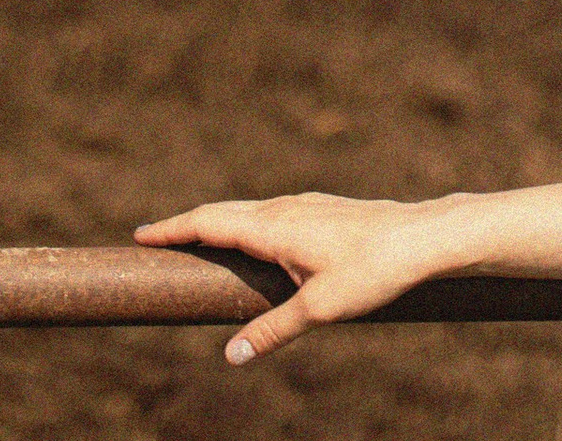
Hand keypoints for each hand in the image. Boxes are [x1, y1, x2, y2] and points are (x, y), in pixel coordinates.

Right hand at [134, 191, 453, 362]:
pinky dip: (245, 223)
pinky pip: (269, 213)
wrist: (420, 237)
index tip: (141, 234)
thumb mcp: (319, 308)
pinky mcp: (321, 210)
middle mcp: (283, 208)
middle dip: (186, 224)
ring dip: (217, 222)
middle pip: (222, 212)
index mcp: (273, 226)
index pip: (210, 223)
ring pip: (247, 210)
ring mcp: (303, 204)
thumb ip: (273, 331)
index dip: (173, 229)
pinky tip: (255, 241)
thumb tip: (231, 356)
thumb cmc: (372, 270)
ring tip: (196, 241)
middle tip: (154, 237)